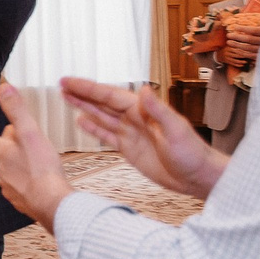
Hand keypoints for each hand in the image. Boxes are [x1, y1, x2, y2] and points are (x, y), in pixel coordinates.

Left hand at [0, 83, 74, 231]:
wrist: (51, 203)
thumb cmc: (40, 169)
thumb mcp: (29, 132)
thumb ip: (16, 110)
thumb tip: (3, 89)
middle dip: (4, 143)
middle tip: (13, 135)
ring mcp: (9, 187)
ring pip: (6, 170)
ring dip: (13, 161)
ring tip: (26, 155)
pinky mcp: (21, 200)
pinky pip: (17, 185)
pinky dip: (23, 178)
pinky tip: (34, 176)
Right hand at [60, 78, 226, 199]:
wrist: (197, 176)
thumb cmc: (193, 153)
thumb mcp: (176, 130)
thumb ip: (158, 110)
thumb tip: (144, 90)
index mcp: (143, 111)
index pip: (110, 95)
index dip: (88, 88)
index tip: (70, 81)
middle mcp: (135, 119)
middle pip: (102, 102)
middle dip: (82, 93)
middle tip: (61, 84)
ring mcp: (131, 133)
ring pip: (102, 116)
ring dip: (84, 107)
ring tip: (66, 97)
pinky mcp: (129, 149)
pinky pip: (107, 135)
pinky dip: (93, 128)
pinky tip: (81, 121)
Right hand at [219, 44, 247, 68]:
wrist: (218, 54)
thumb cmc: (226, 48)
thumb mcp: (230, 44)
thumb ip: (236, 43)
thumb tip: (244, 40)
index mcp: (229, 48)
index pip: (237, 49)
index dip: (243, 50)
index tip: (249, 51)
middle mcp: (227, 53)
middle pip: (236, 55)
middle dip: (243, 56)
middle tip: (249, 57)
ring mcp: (227, 58)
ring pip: (235, 61)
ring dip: (241, 62)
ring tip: (246, 62)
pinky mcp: (227, 62)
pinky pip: (233, 64)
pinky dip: (238, 65)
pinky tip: (242, 65)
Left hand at [225, 26, 259, 61]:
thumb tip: (246, 27)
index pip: (255, 30)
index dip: (244, 28)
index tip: (235, 27)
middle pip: (249, 39)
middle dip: (237, 37)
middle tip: (228, 35)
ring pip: (248, 48)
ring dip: (237, 45)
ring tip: (228, 42)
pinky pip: (250, 55)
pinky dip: (241, 52)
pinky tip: (235, 49)